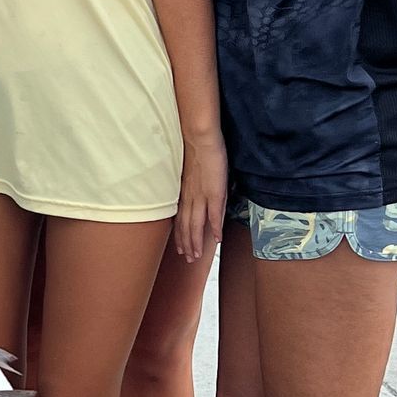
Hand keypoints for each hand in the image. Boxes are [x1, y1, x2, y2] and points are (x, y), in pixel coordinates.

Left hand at [175, 131, 227, 264]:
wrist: (199, 138)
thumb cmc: (195, 150)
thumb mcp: (190, 172)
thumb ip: (192, 186)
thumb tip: (194, 194)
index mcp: (183, 193)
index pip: (180, 219)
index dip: (180, 235)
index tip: (179, 248)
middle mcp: (190, 197)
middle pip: (186, 226)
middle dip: (186, 244)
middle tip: (188, 259)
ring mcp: (202, 195)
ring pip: (196, 225)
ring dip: (196, 242)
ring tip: (197, 256)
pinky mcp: (215, 191)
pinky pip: (214, 214)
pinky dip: (214, 228)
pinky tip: (216, 239)